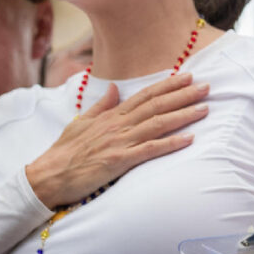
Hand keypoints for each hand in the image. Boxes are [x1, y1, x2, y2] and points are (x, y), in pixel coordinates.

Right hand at [25, 73, 209, 207]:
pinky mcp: (119, 161)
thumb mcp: (81, 122)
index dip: (168, 85)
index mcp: (111, 115)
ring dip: (183, 115)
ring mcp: (119, 142)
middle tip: (206, 86)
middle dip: (183, 95)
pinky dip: (171, 143)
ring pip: (157, 124)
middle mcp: (118, 124)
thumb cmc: (64, 152)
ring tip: (205, 108)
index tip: (188, 76)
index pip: (145, 95)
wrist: (46, 177)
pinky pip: (150, 150)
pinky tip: (189, 139)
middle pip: (156, 105)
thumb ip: (101, 105)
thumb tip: (113, 88)